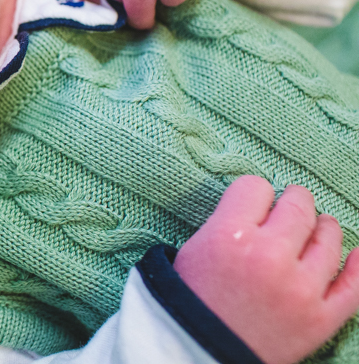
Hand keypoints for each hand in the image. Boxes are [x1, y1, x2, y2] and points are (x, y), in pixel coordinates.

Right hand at [174, 175, 358, 363]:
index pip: (256, 187)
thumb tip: (266, 204)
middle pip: (297, 206)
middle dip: (293, 200)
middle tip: (291, 205)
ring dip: (323, 227)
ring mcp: (299, 289)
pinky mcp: (320, 319)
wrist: (198, 350)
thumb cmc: (193, 297)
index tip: (255, 204)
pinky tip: (356, 254)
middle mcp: (268, 256)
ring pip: (329, 238)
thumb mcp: (195, 248)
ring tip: (315, 230)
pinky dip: (358, 266)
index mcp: (229, 235)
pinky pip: (354, 285)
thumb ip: (229, 221)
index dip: (254, 194)